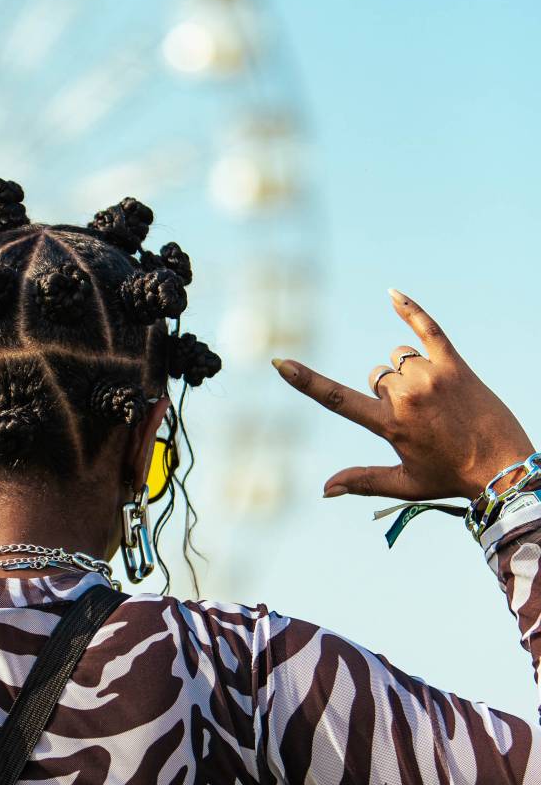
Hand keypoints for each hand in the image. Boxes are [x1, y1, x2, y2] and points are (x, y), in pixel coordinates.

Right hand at [271, 289, 533, 502]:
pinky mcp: (455, 365)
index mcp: (390, 424)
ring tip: (436, 400)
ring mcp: (432, 377)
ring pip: (399, 359)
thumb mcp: (405, 483)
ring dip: (408, 372)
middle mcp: (407, 396)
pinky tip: (393, 295)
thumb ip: (362, 480)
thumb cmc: (452, 477)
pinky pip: (428, 329)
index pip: (337, 399)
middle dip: (387, 392)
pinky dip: (411, 311)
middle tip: (420, 418)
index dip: (305, 381)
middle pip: (377, 377)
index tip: (280, 363)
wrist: (504, 467)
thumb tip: (324, 490)